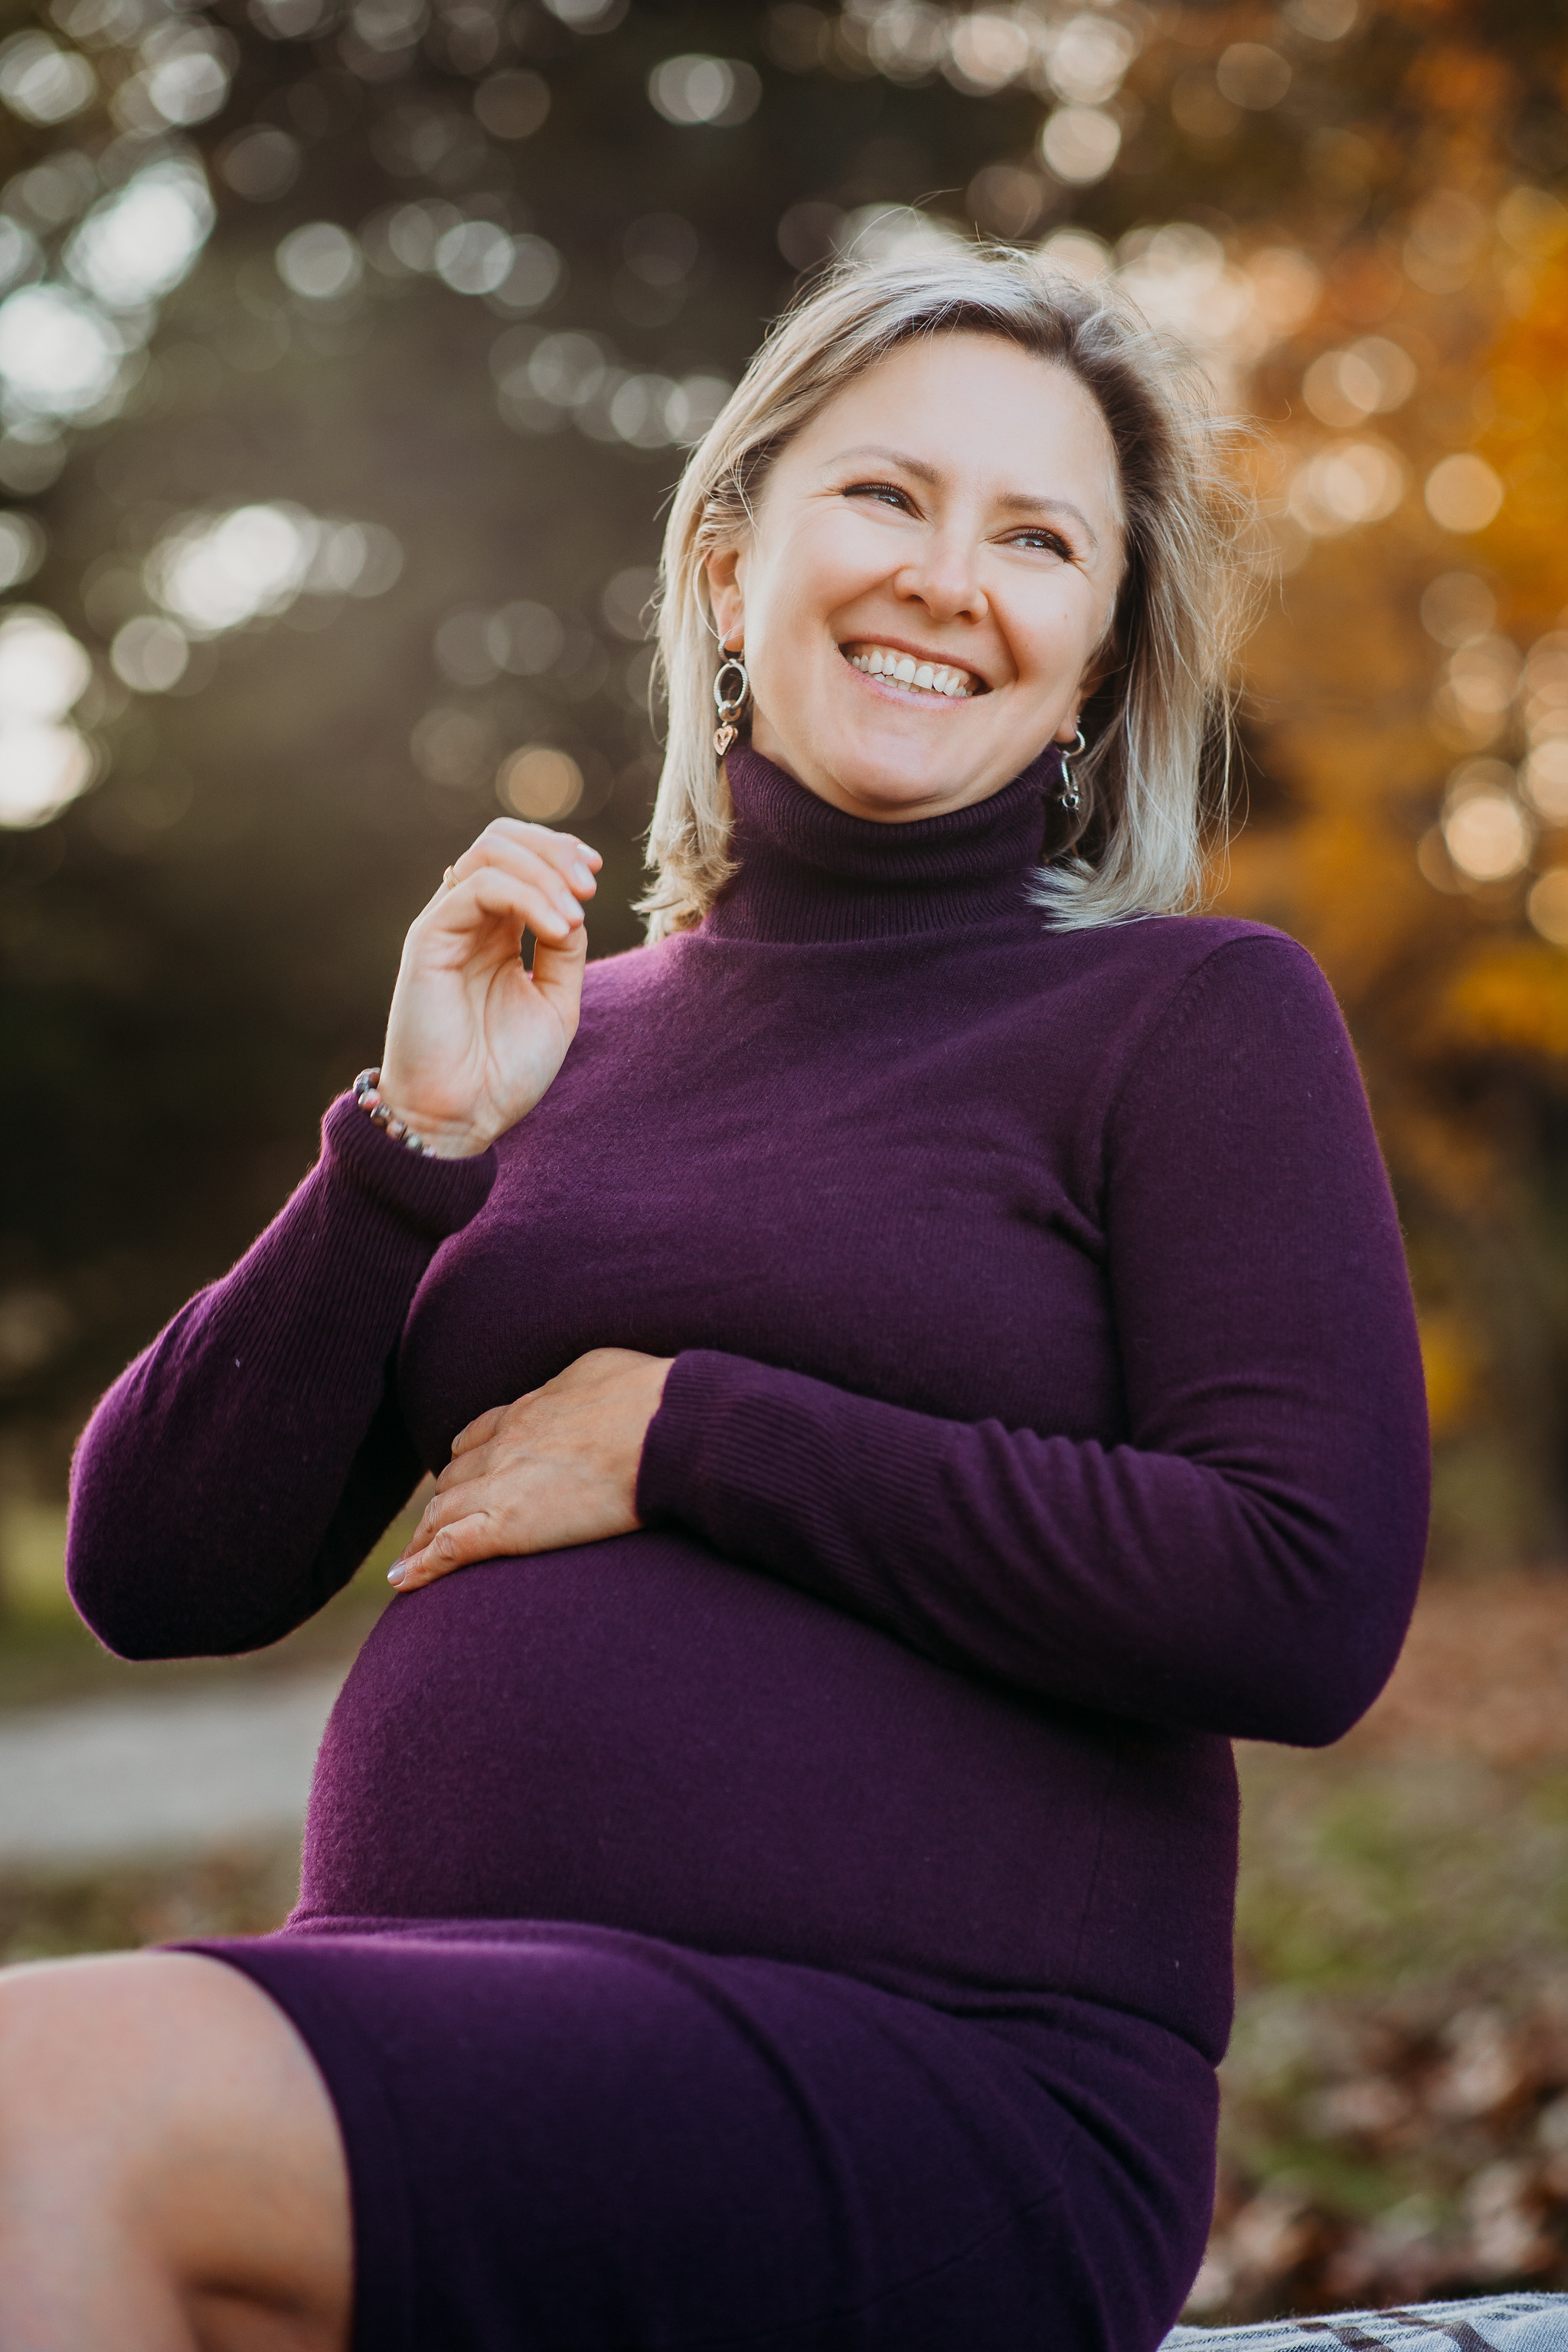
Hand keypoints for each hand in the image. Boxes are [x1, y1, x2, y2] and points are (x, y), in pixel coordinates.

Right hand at [377, 819, 602, 1157]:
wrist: (460, 1119)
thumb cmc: (504, 1071)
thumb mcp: (555, 1001)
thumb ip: (565, 949)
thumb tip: (575, 903)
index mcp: (496, 931)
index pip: (521, 857)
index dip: (560, 851)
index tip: (597, 873)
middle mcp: (467, 920)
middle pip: (502, 839)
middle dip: (555, 849)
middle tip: (589, 885)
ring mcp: (446, 925)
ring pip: (489, 852)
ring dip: (545, 872)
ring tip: (574, 914)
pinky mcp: (428, 939)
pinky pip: (476, 888)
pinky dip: (526, 897)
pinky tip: (557, 929)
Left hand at [387, 1348, 674, 1591]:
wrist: (662, 1426)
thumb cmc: (651, 1397)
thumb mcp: (604, 1371)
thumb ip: (581, 1383)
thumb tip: (587, 1389)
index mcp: (529, 1410)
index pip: (478, 1437)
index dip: (463, 1459)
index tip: (457, 1474)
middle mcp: (504, 1446)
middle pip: (454, 1477)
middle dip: (439, 1501)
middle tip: (429, 1527)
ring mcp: (501, 1486)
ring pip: (441, 1512)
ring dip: (421, 1537)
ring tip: (407, 1562)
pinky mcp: (508, 1526)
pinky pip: (450, 1548)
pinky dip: (421, 1566)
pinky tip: (404, 1581)